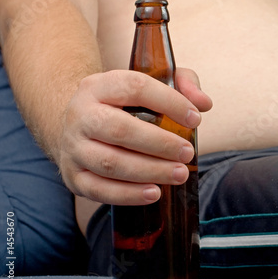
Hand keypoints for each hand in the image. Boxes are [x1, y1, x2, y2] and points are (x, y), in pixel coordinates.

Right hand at [58, 69, 211, 205]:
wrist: (79, 126)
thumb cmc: (124, 105)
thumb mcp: (150, 84)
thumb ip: (181, 84)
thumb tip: (204, 104)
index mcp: (99, 86)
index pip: (135, 87)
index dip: (169, 102)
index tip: (195, 119)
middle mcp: (80, 114)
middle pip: (120, 130)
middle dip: (160, 144)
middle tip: (188, 152)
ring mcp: (73, 147)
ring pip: (110, 163)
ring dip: (150, 171)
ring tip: (180, 174)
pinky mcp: (73, 176)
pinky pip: (99, 190)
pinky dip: (129, 194)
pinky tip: (154, 193)